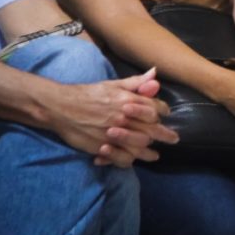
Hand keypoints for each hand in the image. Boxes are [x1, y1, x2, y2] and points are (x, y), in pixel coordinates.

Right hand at [48, 68, 178, 167]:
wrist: (60, 107)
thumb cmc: (88, 93)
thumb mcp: (113, 84)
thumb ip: (136, 82)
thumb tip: (155, 74)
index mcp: (128, 100)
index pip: (155, 108)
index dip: (163, 112)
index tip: (166, 115)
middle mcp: (123, 117)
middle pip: (151, 129)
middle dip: (165, 134)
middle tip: (174, 139)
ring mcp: (113, 133)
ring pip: (139, 145)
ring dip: (149, 150)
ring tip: (155, 154)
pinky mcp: (101, 146)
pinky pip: (120, 157)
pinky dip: (129, 160)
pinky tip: (134, 160)